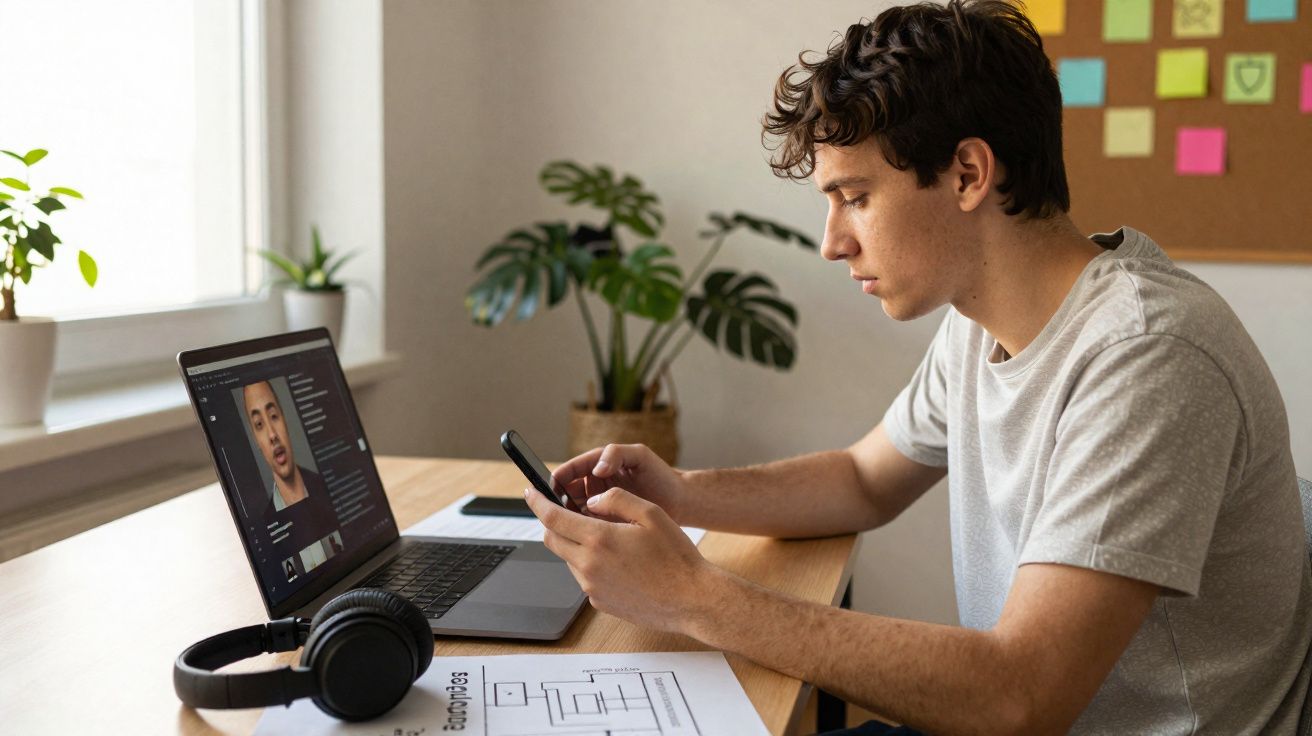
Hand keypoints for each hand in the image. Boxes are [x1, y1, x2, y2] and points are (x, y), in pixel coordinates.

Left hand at [524, 485, 713, 632]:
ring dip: (576, 544)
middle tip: (566, 511)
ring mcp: (592, 587)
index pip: (552, 518)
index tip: (530, 492)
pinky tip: (619, 562)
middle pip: (552, 539)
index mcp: (599, 539)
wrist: (692, 600)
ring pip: (568, 558)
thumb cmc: (676, 557)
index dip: (537, 502)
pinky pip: (585, 577)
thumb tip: (593, 500)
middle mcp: (589, 566)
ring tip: (609, 539)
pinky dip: (591, 564)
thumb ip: (617, 499)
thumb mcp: (651, 513)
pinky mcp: (600, 602)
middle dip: (552, 522)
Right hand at [550, 443, 687, 523]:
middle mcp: (596, 485)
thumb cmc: (662, 475)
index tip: (552, 487)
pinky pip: (588, 526)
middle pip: (566, 493)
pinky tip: (586, 534)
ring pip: (574, 512)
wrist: (680, 503)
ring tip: (573, 524)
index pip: (570, 470)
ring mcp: (600, 504)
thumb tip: (596, 469)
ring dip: (571, 518)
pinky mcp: (607, 522)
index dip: (559, 478)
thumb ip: (616, 454)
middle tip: (559, 511)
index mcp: (599, 465)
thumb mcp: (640, 456)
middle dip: (560, 501)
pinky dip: (584, 530)